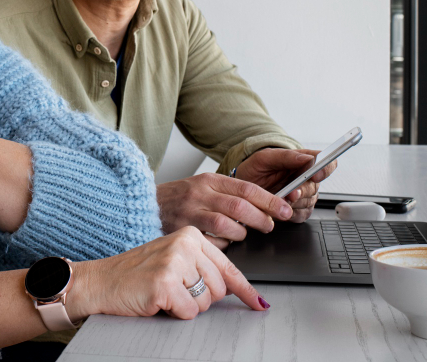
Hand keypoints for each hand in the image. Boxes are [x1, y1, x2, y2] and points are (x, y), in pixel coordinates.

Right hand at [70, 227, 268, 320]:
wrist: (101, 281)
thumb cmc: (135, 273)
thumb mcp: (173, 260)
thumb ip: (202, 267)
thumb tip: (236, 288)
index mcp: (190, 235)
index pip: (228, 267)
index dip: (245, 290)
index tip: (258, 303)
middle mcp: (185, 243)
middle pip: (219, 289)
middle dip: (200, 299)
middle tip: (175, 291)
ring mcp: (174, 262)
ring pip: (206, 302)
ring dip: (186, 306)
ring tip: (164, 292)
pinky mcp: (165, 282)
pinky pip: (189, 312)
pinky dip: (175, 313)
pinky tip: (157, 300)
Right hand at [157, 173, 293, 248]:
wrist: (142, 205)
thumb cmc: (177, 199)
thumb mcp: (201, 187)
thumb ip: (227, 194)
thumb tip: (261, 207)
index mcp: (208, 180)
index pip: (247, 188)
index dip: (270, 200)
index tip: (284, 209)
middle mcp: (199, 194)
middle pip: (240, 207)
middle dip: (261, 219)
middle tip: (269, 226)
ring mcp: (189, 213)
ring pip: (226, 226)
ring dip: (240, 234)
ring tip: (241, 235)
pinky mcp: (181, 231)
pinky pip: (210, 243)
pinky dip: (221, 246)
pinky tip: (221, 244)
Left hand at [234, 148, 337, 222]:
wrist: (244, 187)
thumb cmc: (255, 169)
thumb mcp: (264, 158)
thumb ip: (285, 156)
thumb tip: (306, 158)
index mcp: (304, 162)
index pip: (326, 163)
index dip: (325, 169)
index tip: (316, 174)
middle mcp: (307, 179)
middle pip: (315, 186)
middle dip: (302, 191)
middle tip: (290, 193)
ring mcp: (304, 195)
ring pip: (308, 202)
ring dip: (294, 203)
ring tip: (280, 200)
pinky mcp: (299, 210)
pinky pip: (302, 215)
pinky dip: (291, 214)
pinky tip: (280, 210)